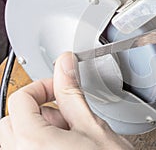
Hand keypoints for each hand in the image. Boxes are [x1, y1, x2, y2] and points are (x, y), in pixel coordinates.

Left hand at [0, 52, 132, 149]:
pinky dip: (39, 142)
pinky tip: (65, 146)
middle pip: (13, 118)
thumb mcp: (91, 126)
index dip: (43, 86)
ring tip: (69, 135)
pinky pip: (23, 149)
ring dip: (39, 128)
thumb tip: (65, 64)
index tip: (59, 88)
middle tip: (66, 115)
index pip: (21, 98)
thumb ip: (71, 92)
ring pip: (16, 136)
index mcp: (32, 142)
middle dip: (40, 111)